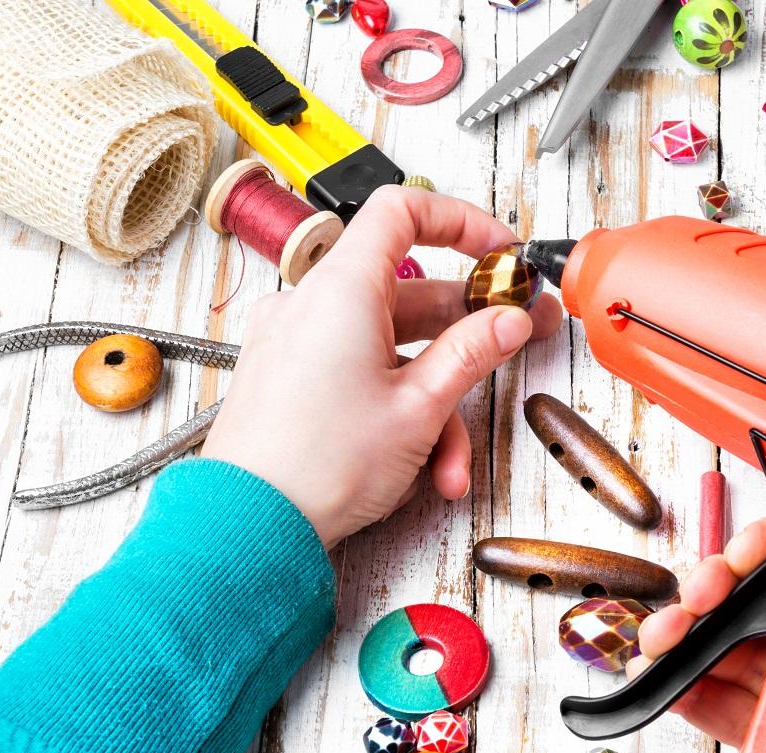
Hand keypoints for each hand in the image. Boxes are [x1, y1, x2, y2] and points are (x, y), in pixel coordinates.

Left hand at [202, 187, 562, 548]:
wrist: (248, 526)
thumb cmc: (318, 466)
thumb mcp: (419, 407)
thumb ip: (471, 353)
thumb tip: (508, 320)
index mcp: (343, 289)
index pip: (402, 212)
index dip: (459, 223)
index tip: (498, 253)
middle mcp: (313, 305)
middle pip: (408, 293)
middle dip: (468, 331)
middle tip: (517, 339)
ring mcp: (297, 342)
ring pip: (389, 349)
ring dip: (433, 400)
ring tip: (455, 461)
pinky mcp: (289, 378)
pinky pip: (357, 374)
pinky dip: (394, 409)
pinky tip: (421, 466)